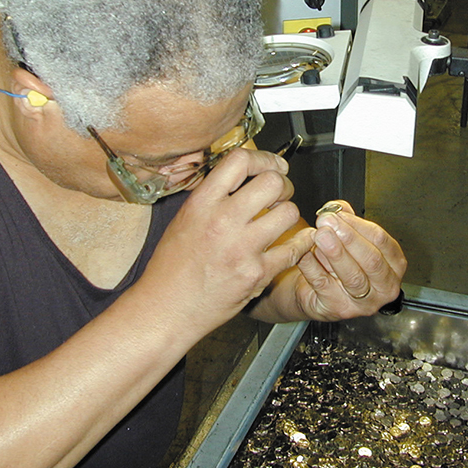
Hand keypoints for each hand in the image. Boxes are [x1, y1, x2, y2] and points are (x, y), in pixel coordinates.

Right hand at [138, 147, 314, 332]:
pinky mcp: (256, 274)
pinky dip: (300, 244)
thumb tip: (241, 178)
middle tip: (281, 194)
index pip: (240, 161)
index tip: (272, 165)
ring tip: (281, 219)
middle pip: (272, 183)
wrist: (166, 309)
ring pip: (289, 212)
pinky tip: (298, 242)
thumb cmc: (171, 268)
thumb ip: (213, 197)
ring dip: (290, 213)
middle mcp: (222, 221)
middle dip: (283, 185)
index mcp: (202, 203)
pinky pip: (293, 250)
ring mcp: (241, 248)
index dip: (263, 159)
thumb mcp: (184, 219)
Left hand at [292, 200, 405, 320]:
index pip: (382, 242)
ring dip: (335, 253)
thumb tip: (337, 207)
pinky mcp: (339, 309)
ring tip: (320, 236)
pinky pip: (325, 286)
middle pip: (371, 260)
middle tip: (328, 222)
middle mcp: (385, 287)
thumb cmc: (337, 264)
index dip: (359, 225)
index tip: (339, 213)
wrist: (316, 292)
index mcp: (393, 265)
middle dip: (349, 238)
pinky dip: (313, 267)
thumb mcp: (346, 238)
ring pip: (352, 277)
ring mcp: (364, 303)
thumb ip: (345, 219)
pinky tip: (304, 253)